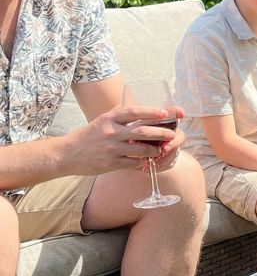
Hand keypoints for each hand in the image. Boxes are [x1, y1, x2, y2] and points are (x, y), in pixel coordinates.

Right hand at [64, 105, 183, 175]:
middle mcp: (111, 132)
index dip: (152, 111)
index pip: (135, 111)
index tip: (165, 113)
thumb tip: (143, 113)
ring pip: (141, 149)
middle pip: (143, 131)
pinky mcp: (111, 163)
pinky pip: (134, 163)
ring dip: (155, 150)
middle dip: (161, 133)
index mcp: (109, 118)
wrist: (67, 154)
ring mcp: (111, 148)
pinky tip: (149, 161)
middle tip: (171, 134)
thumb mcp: (102, 121)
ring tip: (161, 149)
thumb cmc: (88, 136)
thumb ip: (120, 118)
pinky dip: (144, 162)